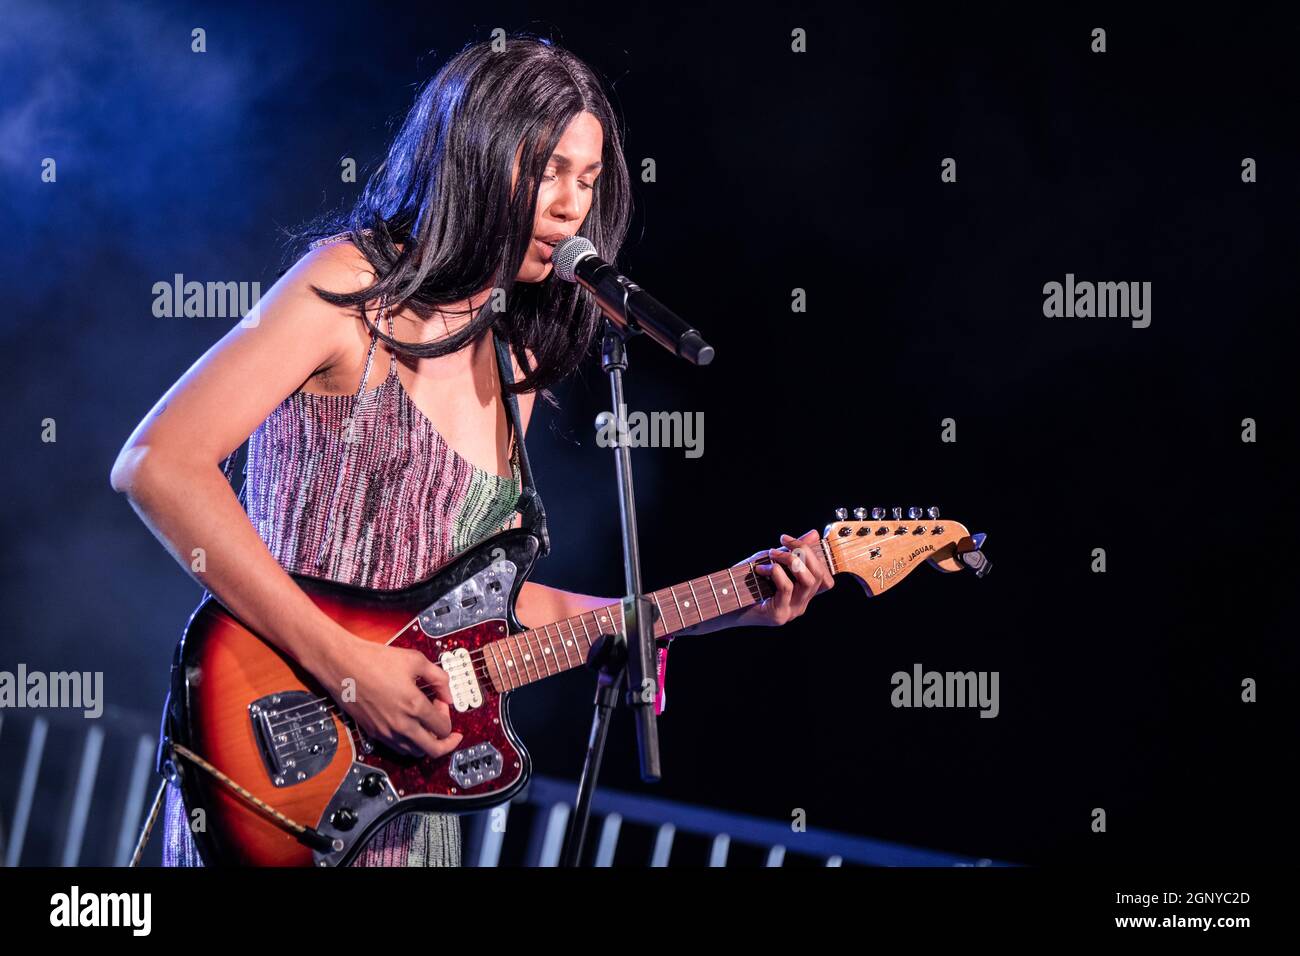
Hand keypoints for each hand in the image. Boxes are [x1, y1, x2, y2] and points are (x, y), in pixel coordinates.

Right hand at [314, 633, 464, 759]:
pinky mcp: (373, 733)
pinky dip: (409, 743)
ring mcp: (386, 732)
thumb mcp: (416, 660)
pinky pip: (397, 748)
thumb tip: (448, 694)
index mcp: (414, 706)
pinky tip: (409, 725)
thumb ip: (439, 678)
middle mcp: (401, 725)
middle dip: (446, 742)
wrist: (342, 664)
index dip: (448, 716)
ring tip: (425, 723)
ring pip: (415, 752)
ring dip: (427, 742)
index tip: (442, 703)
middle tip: (449, 731)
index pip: (443, 728)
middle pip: (433, 750)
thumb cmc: (375, 660)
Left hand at [736, 529, 834, 625]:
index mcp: (802, 594)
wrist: (724, 604)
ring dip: (790, 560)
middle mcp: (801, 605)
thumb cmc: (746, 581)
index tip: (793, 541)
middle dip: (803, 551)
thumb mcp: (772, 561)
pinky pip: (786, 587)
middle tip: (783, 540)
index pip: (825, 577)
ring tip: (772, 553)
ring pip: (806, 581)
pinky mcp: (779, 615)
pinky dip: (775, 571)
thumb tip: (815, 533)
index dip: (816, 555)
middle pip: (818, 575)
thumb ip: (793, 551)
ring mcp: (791, 611)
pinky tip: (761, 569)